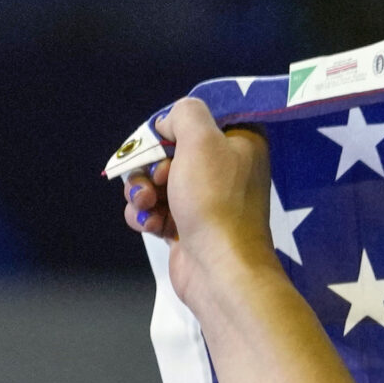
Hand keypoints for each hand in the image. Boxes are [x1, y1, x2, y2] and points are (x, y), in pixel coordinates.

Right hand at [119, 98, 277, 297]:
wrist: (220, 268)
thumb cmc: (215, 200)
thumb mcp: (201, 139)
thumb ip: (185, 114)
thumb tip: (168, 123)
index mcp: (242, 145)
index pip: (200, 120)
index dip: (175, 127)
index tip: (166, 139)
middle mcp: (227, 171)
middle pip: (170, 150)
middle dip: (151, 163)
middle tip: (159, 179)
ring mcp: (206, 201)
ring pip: (155, 180)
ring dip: (141, 190)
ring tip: (147, 204)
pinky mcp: (187, 227)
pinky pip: (153, 210)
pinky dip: (145, 215)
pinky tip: (150, 224)